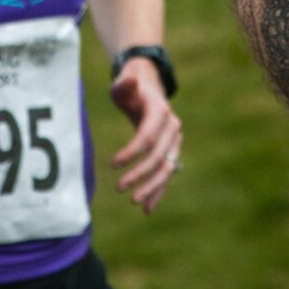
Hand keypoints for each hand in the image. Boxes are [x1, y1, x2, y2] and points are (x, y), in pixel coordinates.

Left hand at [107, 57, 181, 213]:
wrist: (149, 90)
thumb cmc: (131, 88)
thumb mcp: (124, 84)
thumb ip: (124, 84)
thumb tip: (128, 80)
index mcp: (160, 112)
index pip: (148, 136)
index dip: (132, 152)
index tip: (113, 164)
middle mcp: (172, 128)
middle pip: (159, 156)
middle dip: (140, 174)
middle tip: (119, 188)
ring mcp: (174, 141)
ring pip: (167, 168)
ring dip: (152, 187)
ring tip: (133, 201)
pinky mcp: (172, 151)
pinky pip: (167, 174)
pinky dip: (159, 191)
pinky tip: (147, 208)